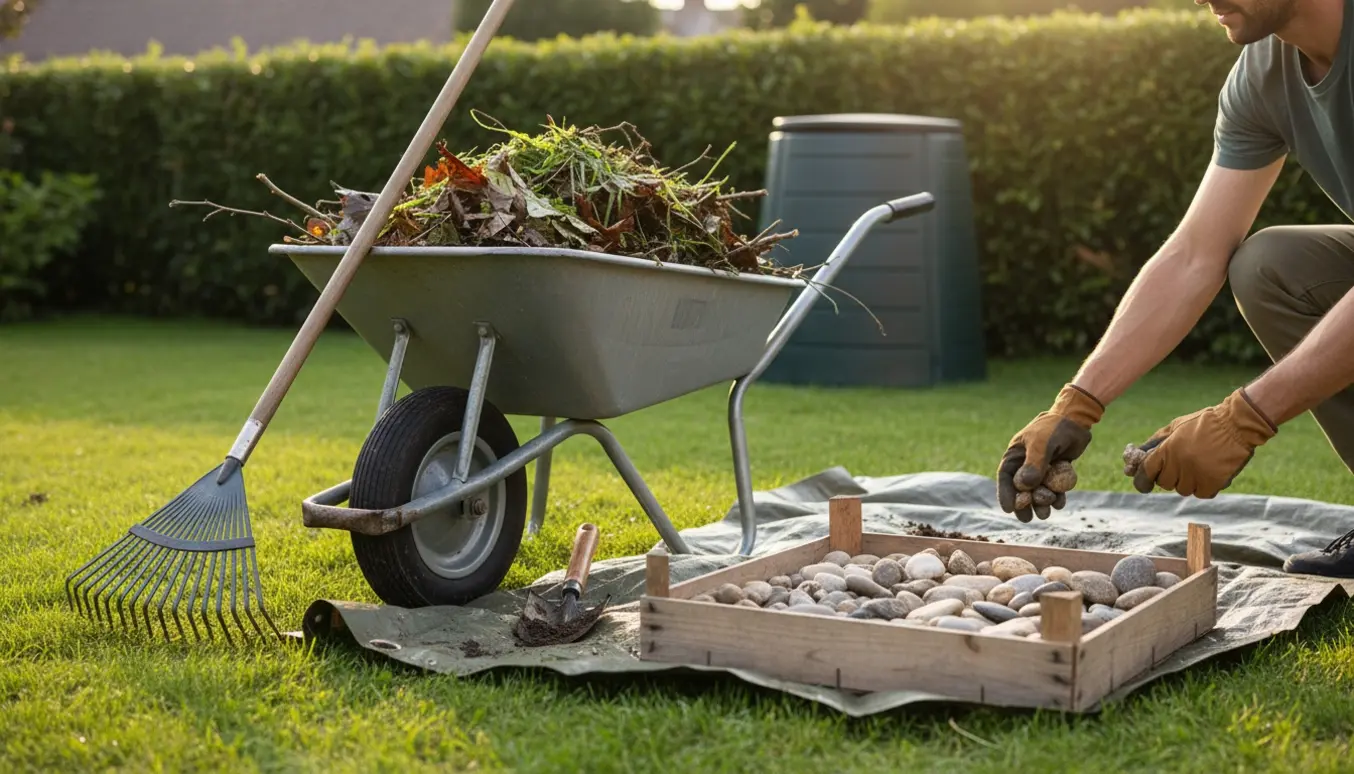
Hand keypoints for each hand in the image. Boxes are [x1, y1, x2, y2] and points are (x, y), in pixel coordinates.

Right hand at [998, 384, 1104, 521]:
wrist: (1076, 420)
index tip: (1009, 509)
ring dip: (1041, 503)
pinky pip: (1053, 488)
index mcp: (1015, 455)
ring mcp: (1041, 468)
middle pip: (1021, 488)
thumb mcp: (1041, 444)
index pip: (1006, 477)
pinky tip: (1059, 502)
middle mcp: (1026, 463)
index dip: (1006, 494)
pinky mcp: (1056, 471)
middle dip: (1024, 504)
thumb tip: (1023, 486)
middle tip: (1027, 518)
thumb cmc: (1053, 428)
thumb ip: (1033, 464)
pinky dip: (1056, 496)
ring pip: (1038, 490)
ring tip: (1045, 513)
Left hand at [1126, 387, 1276, 497]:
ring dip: (1187, 481)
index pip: (1146, 472)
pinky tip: (1209, 473)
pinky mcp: (1214, 482)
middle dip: (1169, 476)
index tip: (1144, 483)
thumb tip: (1137, 455)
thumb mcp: (1175, 426)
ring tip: (1198, 465)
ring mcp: (1197, 474)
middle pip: (1164, 483)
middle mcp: (1179, 464)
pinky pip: (1201, 493)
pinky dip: (1203, 487)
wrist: (1236, 424)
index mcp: (1167, 449)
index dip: (1142, 479)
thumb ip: (1155, 442)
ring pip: (1183, 489)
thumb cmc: (1203, 423)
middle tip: (1179, 466)